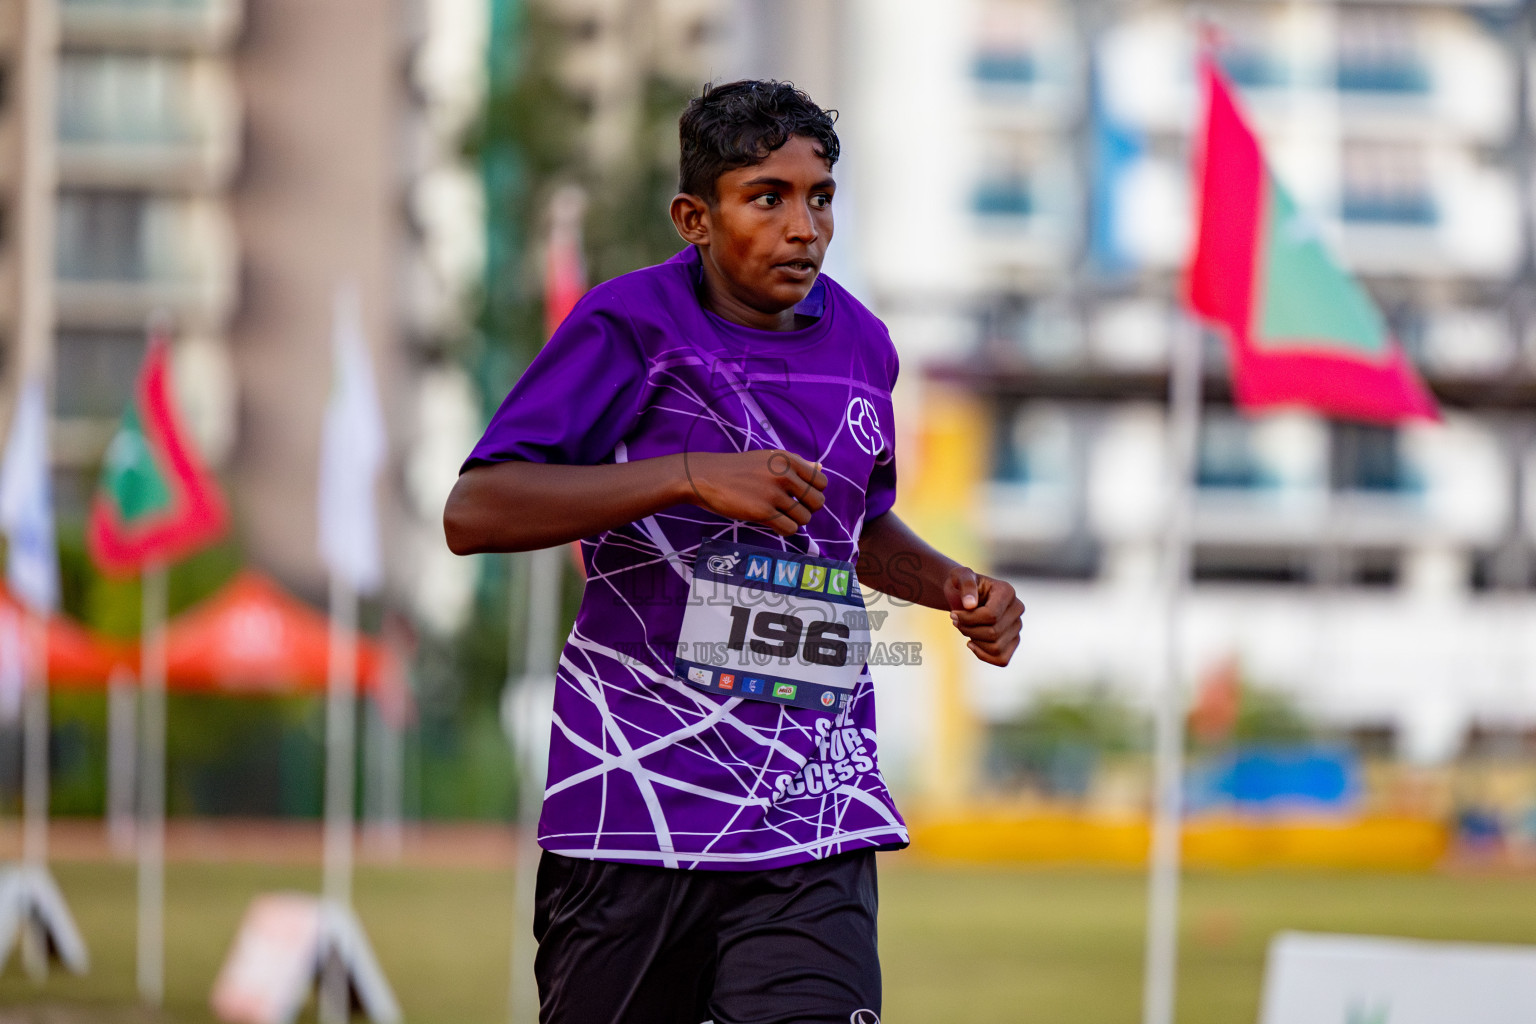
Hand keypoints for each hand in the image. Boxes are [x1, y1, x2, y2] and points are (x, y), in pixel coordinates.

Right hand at [681, 449, 826, 535]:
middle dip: (807, 509)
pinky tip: (772, 522)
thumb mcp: (767, 459)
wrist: (704, 477)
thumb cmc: (737, 469)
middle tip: (790, 509)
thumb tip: (821, 469)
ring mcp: (774, 493)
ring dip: (794, 521)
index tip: (798, 496)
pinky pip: (790, 529)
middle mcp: (784, 474)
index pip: (822, 482)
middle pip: (818, 502)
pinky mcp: (763, 511)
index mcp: (788, 459)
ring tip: (778, 516)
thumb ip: (796, 463)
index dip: (813, 492)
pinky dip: (784, 530)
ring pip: (804, 518)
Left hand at [943, 567, 1023, 666]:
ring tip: (964, 629)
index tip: (953, 614)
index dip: (968, 619)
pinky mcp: (1013, 641)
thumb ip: (966, 585)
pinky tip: (971, 644)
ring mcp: (1017, 626)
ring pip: (996, 648)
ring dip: (974, 641)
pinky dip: (984, 656)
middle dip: (968, 630)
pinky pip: (1002, 659)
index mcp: (1007, 591)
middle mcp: (1017, 608)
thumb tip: (970, 605)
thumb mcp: (959, 576)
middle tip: (955, 621)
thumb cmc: (961, 585)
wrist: (963, 596)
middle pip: (993, 633)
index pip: (991, 616)